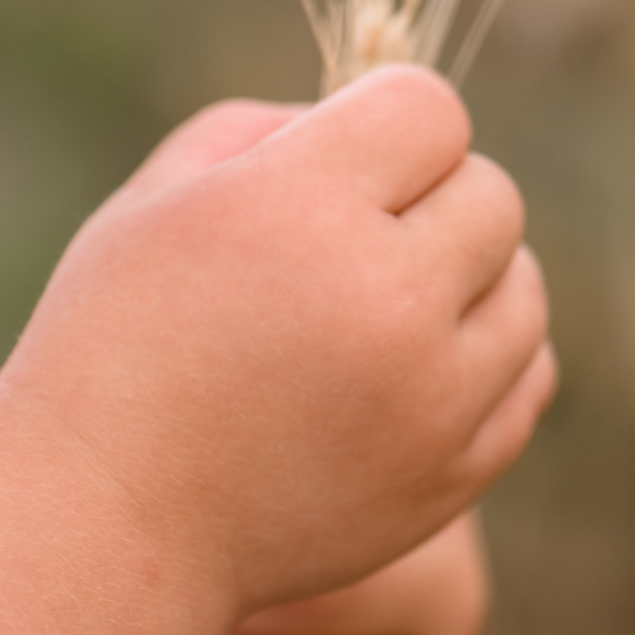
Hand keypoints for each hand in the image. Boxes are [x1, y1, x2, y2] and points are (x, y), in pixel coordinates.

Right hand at [0, 66, 553, 615]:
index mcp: (304, 206)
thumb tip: (365, 127)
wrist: (106, 522)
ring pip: (523, 287)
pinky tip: (421, 363)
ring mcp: (430, 395)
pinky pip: (527, 377)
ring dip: (468, 280)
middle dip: (429, 201)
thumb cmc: (114, 344)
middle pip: (494, 195)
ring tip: (390, 303)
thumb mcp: (154, 200)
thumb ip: (264, 128)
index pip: (432, 111)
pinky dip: (487, 360)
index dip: (385, 125)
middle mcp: (385, 296)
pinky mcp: (451, 473)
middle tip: (357, 239)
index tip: (338, 165)